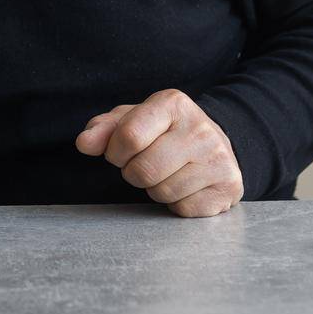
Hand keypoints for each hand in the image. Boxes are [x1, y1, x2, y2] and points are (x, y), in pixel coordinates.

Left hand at [74, 89, 243, 217]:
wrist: (216, 142)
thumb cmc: (164, 131)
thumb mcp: (133, 119)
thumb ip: (103, 129)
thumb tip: (84, 143)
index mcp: (173, 104)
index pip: (128, 137)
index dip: (115, 152)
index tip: (121, 151)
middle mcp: (200, 129)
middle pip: (142, 170)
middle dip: (133, 173)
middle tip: (145, 164)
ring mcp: (218, 159)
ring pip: (162, 192)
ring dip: (155, 188)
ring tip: (168, 172)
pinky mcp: (228, 187)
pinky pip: (183, 209)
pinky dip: (177, 203)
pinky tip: (186, 185)